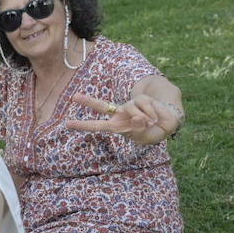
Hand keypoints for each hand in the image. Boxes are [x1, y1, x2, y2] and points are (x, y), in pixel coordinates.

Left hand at [66, 93, 181, 144]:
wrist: (166, 125)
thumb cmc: (150, 132)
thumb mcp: (141, 135)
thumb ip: (136, 128)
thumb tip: (135, 117)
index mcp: (116, 126)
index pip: (97, 125)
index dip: (83, 125)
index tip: (67, 124)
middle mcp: (120, 114)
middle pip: (102, 106)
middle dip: (88, 102)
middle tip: (74, 97)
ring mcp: (130, 105)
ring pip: (131, 108)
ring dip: (143, 118)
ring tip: (150, 123)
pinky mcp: (141, 99)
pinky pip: (144, 105)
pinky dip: (151, 113)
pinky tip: (154, 117)